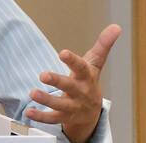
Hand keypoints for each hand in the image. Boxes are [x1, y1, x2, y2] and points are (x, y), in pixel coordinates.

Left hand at [26, 24, 120, 142]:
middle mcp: (81, 92)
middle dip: (57, 81)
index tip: (63, 53)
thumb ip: (103, 45)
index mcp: (87, 77)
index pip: (81, 67)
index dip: (72, 60)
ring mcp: (73, 106)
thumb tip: (116, 26)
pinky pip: (52, 118)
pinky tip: (29, 112)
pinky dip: (40, 116)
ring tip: (33, 93)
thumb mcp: (95, 63)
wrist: (92, 112)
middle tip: (43, 75)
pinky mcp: (64, 117)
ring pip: (60, 104)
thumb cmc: (89, 81)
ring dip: (46, 99)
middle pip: (70, 86)